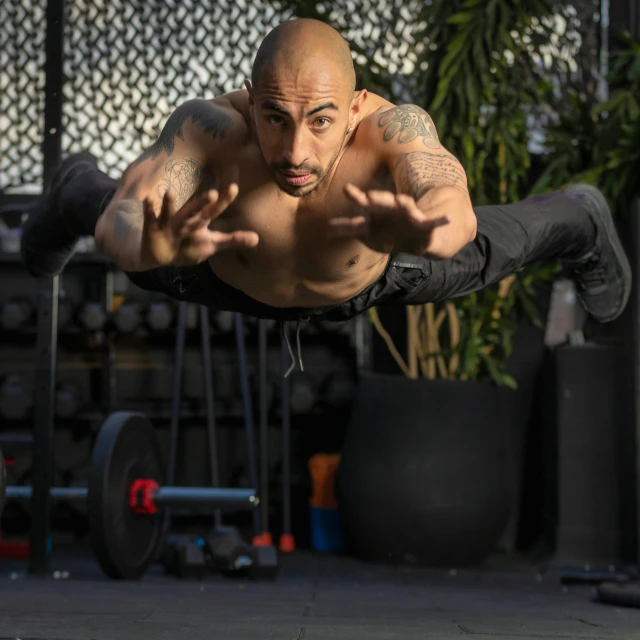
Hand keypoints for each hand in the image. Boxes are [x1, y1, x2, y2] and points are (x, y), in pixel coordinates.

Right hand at [140, 182, 258, 266]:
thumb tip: (258, 239)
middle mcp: (185, 220)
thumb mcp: (211, 244)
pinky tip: (147, 200)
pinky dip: (148, 211)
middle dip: (201, 203)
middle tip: (211, 192)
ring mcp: (168, 224)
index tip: (234, 187)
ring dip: (170, 204)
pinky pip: (149, 218)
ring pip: (170, 213)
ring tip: (170, 191)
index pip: (214, 211)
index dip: (223, 201)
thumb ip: (233, 240)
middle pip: (194, 211)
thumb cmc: (189, 245)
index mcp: (200, 222)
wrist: (160, 254)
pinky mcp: (152, 228)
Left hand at [328, 184, 449, 254]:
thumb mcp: (369, 232)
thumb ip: (350, 228)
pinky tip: (449, 219)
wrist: (415, 239)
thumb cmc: (389, 233)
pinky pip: (435, 223)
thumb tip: (328, 228)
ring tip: (402, 200)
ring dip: (404, 204)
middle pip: (385, 202)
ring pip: (407, 207)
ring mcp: (411, 215)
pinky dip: (442, 221)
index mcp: (381, 210)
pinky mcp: (425, 225)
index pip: (366, 202)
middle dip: (378, 199)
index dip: (357, 196)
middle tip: (368, 196)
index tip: (347, 190)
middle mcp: (395, 209)